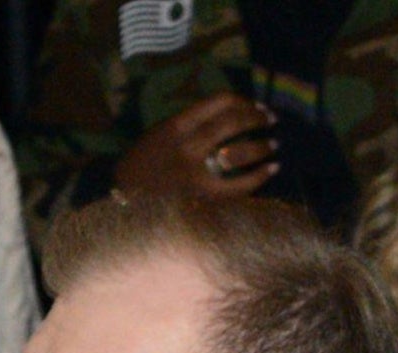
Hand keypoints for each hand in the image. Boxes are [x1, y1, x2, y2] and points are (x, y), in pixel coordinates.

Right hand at [114, 92, 277, 201]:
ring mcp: (198, 174)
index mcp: (175, 126)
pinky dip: (260, 175)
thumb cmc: (141, 171)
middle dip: (256, 118)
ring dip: (262, 145)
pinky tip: (272, 168)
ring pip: (240, 152)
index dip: (242, 101)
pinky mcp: (206, 199)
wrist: (123, 207)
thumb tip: (224, 120)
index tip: (255, 105)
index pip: (217, 102)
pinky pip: (241, 185)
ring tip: (274, 144)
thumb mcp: (158, 138)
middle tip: (271, 120)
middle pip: (233, 122)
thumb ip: (187, 128)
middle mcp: (188, 145)